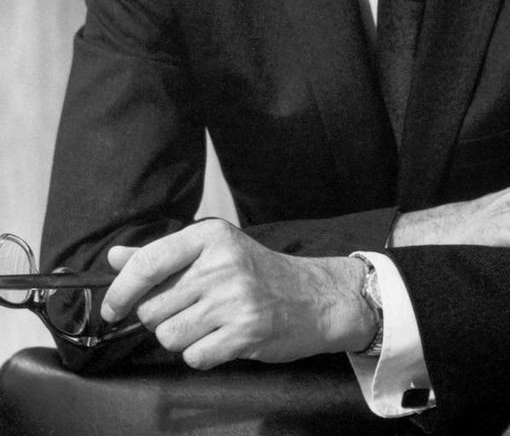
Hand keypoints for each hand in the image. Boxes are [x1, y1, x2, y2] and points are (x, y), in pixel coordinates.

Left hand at [100, 219, 375, 368]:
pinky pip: (194, 357)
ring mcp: (235, 297)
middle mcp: (221, 263)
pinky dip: (202, 355)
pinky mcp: (245, 331)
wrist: (314, 297)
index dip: (121, 290)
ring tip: (209, 325)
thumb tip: (113, 258)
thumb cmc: (257, 274)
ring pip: (168, 336)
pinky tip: (223, 339)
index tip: (112, 309)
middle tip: (191, 312)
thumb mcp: (212, 252)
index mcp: (209, 236)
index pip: (148, 262)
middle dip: (161, 319)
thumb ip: (161, 255)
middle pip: (153, 307)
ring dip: (182, 339)